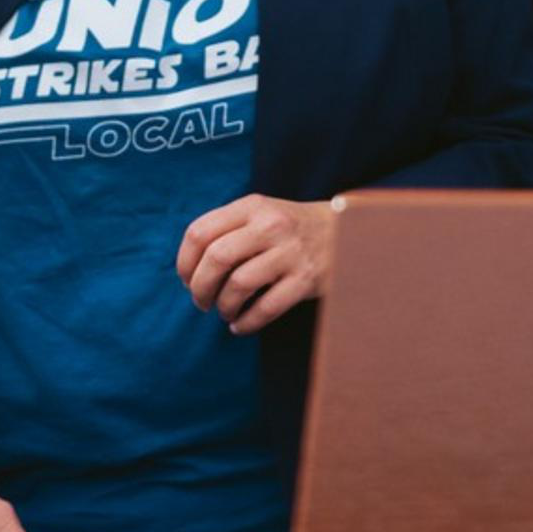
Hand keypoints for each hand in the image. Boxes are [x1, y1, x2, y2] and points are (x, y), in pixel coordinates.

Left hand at [178, 192, 336, 333]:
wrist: (348, 231)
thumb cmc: (292, 228)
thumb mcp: (262, 213)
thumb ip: (228, 230)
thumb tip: (190, 270)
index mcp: (253, 206)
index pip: (200, 232)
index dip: (184, 263)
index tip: (186, 280)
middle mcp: (271, 225)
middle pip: (216, 258)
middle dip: (200, 288)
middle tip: (202, 302)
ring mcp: (291, 252)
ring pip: (238, 285)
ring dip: (223, 307)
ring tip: (226, 312)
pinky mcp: (306, 279)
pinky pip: (266, 308)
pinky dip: (246, 323)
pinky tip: (241, 325)